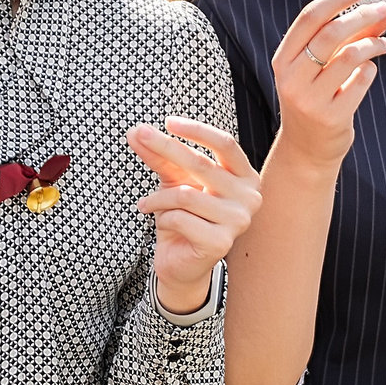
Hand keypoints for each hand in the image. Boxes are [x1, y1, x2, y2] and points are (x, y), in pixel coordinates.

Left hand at [128, 118, 262, 313]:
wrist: (181, 263)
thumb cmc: (183, 216)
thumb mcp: (173, 181)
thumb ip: (161, 157)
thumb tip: (136, 132)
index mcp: (244, 177)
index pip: (225, 144)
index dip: (197, 130)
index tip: (168, 122)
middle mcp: (249, 197)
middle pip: (202, 164)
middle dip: (165, 147)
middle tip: (139, 136)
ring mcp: (238, 222)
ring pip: (186, 194)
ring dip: (158, 198)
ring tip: (146, 204)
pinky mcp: (221, 243)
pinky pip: (181, 218)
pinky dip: (163, 218)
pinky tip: (160, 223)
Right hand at [269, 0, 385, 168]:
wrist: (307, 150)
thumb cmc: (317, 98)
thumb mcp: (323, 66)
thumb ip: (349, 37)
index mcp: (284, 58)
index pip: (310, 16)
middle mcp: (292, 77)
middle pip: (331, 32)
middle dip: (363, 16)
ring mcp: (310, 98)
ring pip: (349, 55)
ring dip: (373, 44)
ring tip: (384, 44)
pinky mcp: (331, 117)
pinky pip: (360, 82)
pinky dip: (370, 70)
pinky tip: (370, 72)